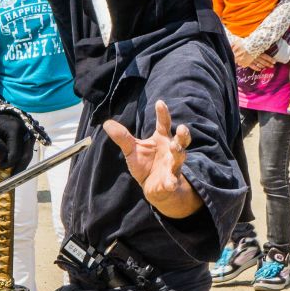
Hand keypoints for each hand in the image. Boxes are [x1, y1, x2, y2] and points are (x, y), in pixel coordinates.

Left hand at [0, 105, 44, 171]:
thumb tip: (6, 160)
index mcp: (14, 128)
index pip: (15, 154)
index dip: (9, 164)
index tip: (1, 168)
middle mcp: (25, 129)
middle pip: (26, 155)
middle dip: (19, 169)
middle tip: (11, 179)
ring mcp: (29, 130)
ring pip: (29, 152)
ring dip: (22, 163)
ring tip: (13, 171)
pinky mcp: (29, 131)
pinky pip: (29, 147)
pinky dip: (23, 156)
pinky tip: (16, 162)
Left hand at [102, 98, 198, 215]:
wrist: (152, 188)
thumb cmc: (145, 164)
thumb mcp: (131, 149)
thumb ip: (122, 137)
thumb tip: (106, 123)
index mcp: (162, 139)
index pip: (164, 124)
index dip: (163, 114)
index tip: (159, 102)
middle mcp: (170, 150)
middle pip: (180, 140)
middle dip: (183, 134)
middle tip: (182, 128)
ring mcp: (172, 165)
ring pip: (179, 157)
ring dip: (179, 152)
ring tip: (175, 147)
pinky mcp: (170, 181)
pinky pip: (172, 180)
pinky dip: (172, 182)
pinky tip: (171, 183)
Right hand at [231, 40, 271, 71]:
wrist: (233, 49)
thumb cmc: (241, 43)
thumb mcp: (249, 41)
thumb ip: (254, 42)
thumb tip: (262, 39)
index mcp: (255, 51)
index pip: (264, 56)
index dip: (269, 59)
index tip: (274, 61)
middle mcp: (254, 56)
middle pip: (262, 60)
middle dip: (268, 63)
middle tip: (273, 66)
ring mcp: (250, 60)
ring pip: (258, 63)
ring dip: (263, 65)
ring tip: (268, 68)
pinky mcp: (246, 62)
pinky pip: (252, 66)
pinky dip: (255, 67)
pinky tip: (259, 69)